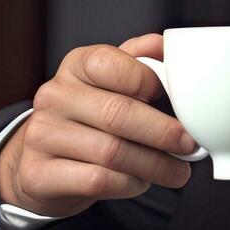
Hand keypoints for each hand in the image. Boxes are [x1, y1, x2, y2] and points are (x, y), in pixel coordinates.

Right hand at [0, 33, 197, 218]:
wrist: (42, 164)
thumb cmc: (87, 120)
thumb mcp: (108, 84)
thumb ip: (137, 63)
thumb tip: (163, 46)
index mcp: (75, 67)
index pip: (109, 63)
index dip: (148, 79)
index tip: (175, 99)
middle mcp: (54, 97)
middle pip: (116, 113)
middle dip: (162, 132)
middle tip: (190, 145)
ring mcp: (42, 135)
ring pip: (111, 152)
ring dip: (154, 165)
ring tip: (177, 171)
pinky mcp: (39, 174)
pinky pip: (97, 180)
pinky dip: (129, 184)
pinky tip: (141, 181)